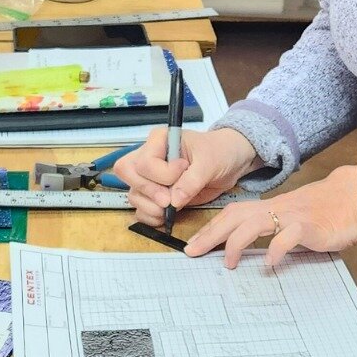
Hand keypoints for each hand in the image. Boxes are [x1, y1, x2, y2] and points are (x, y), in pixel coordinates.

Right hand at [114, 127, 259, 226]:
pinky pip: (140, 209)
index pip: (145, 161)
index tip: (183, 170)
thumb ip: (192, 180)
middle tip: (169, 201)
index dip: (162, 174)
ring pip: (133, 194)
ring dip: (150, 207)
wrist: (228, 162)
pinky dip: (150, 217)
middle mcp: (149, 156)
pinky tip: (166, 216)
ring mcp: (150, 177)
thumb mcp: (209, 161)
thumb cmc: (218, 152)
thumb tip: (174, 200)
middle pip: (128, 173)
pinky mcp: (156, 195)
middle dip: (149, 192)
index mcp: (159, 140)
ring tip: (171, 209)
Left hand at [185, 165, 356, 268]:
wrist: (355, 196)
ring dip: (236, 242)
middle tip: (193, 252)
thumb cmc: (325, 210)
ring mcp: (292, 216)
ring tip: (227, 263)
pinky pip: (288, 236)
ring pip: (255, 223)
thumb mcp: (293, 218)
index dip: (211, 228)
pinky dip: (276, 249)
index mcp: (270, 207)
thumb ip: (274, 230)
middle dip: (211, 234)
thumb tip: (253, 250)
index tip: (194, 243)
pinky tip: (268, 263)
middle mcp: (276, 208)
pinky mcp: (309, 226)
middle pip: (235, 216)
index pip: (233, 213)